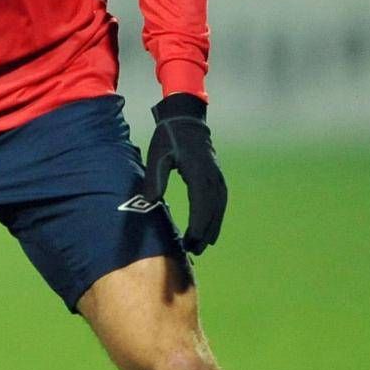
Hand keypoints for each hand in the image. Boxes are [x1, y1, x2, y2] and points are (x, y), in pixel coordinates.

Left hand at [137, 92, 227, 253]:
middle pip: (212, 211)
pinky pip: (220, 200)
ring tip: (203, 246)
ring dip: (212, 227)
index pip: (200, 206)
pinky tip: (211, 227)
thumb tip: (150, 201)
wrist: (185, 118)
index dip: (196, 227)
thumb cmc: (168, 137)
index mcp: (197, 172)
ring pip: (219, 207)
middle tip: (194, 252)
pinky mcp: (216, 175)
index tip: (188, 243)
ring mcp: (216, 175)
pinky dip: (217, 216)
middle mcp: (211, 176)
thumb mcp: (157, 155)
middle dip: (204, 233)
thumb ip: (154, 178)